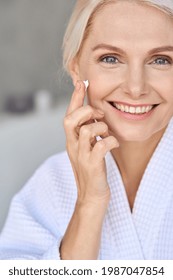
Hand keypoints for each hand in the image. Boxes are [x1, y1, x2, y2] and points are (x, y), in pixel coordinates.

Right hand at [64, 80, 118, 205]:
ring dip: (101, 127)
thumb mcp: (86, 149)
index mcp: (71, 141)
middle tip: (98, 115)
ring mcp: (81, 156)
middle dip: (85, 111)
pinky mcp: (92, 165)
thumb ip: (86, 133)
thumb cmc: (91, 171)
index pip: (69, 115)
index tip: (82, 82)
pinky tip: (114, 144)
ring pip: (86, 131)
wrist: (91, 197)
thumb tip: (93, 115)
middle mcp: (73, 146)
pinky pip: (101, 146)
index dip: (75, 98)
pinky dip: (111, 141)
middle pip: (69, 120)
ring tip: (106, 133)